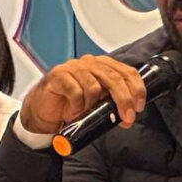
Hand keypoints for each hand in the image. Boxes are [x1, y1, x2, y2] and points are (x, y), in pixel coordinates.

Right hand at [20, 55, 146, 133]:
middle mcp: (90, 63)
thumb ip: (113, 107)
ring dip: (92, 106)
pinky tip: (72, 111)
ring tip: (84, 113)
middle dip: (124, 100)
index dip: (137, 89)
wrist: (43, 110)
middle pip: (114, 78)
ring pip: (94, 87)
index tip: (138, 107)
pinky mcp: (59, 75)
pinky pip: (76, 93)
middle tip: (126, 117)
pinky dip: (77, 107)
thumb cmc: (70, 104)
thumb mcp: (97, 106)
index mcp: (103, 66)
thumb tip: (128, 118)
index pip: (127, 72)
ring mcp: (74, 67)